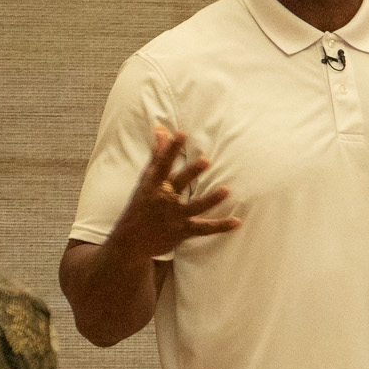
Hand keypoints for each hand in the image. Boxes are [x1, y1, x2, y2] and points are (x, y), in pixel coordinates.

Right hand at [112, 127, 240, 257]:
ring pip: (194, 207)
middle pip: (179, 183)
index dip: (171, 149)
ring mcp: (174, 216)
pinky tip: (237, 222)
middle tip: (206, 161)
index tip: (181, 135)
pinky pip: (204, 228)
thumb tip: (161, 128)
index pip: (163, 164)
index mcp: (154, 185)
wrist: (131, 240)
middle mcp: (164, 199)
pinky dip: (221, 226)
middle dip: (191, 173)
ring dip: (210, 200)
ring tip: (225, 191)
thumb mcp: (147, 179)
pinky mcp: (183, 231)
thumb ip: (157, 154)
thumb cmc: (141, 204)